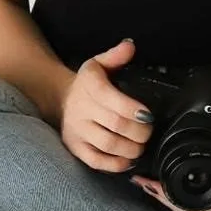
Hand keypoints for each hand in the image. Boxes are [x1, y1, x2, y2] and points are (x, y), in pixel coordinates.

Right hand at [58, 37, 154, 172]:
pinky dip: (115, 164)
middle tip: (149, 131)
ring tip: (141, 145)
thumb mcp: (99, 64)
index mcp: (89, 85)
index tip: (148, 114)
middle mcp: (81, 108)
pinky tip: (128, 159)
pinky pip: (96, 161)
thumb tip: (130, 46)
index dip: (132, 108)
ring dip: (131, 148)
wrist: (61, 100)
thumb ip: (116, 55)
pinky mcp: (75, 147)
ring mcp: (77, 130)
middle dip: (139, 131)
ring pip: (108, 144)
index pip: (110, 97)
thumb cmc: (87, 84)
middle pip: (116, 124)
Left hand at [132, 127, 210, 210]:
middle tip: (140, 180)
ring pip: (189, 208)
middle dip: (162, 197)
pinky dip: (177, 193)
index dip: (169, 198)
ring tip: (146, 180)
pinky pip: (195, 202)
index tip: (151, 184)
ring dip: (167, 196)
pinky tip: (164, 181)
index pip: (195, 208)